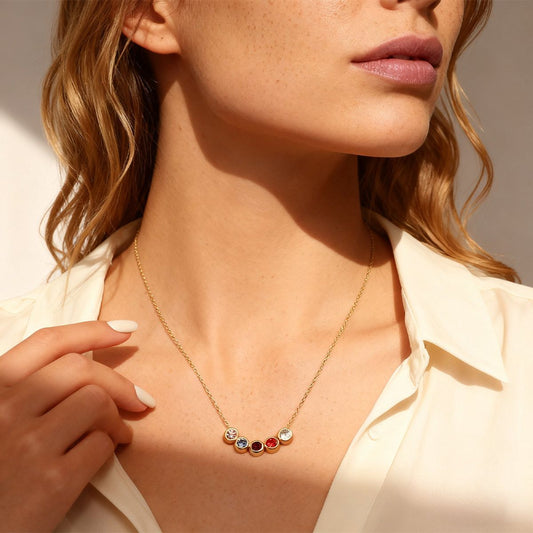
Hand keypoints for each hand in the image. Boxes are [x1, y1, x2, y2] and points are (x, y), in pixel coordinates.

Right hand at [0, 320, 153, 531]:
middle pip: (81, 369)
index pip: (48, 343)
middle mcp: (6, 410)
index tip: (125, 329)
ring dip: (117, 417)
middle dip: (119, 382)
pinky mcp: (52, 482)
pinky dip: (112, 446)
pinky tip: (108, 455)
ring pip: (96, 402)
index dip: (92, 331)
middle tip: (140, 399)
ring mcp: (28, 445)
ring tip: (119, 433)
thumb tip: (86, 369)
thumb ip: (28, 393)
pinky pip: (102, 444)